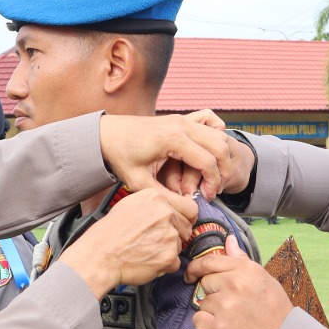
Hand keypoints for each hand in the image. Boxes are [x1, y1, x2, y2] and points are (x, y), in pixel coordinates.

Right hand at [60, 187, 194, 296]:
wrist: (100, 255)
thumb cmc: (109, 233)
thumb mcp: (130, 205)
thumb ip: (154, 205)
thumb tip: (171, 209)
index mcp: (156, 197)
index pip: (190, 207)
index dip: (184, 218)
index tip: (179, 224)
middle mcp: (165, 213)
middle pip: (187, 227)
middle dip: (176, 236)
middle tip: (156, 241)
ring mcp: (169, 235)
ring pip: (180, 245)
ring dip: (168, 251)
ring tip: (147, 250)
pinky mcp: (169, 256)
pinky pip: (175, 263)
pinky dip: (164, 265)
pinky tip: (148, 260)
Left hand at [98, 114, 230, 198]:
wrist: (106, 134)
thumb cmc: (120, 156)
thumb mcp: (139, 182)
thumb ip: (165, 196)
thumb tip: (188, 209)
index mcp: (172, 139)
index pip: (207, 161)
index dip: (213, 182)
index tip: (207, 197)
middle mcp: (181, 125)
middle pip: (220, 147)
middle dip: (222, 172)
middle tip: (214, 190)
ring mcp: (182, 119)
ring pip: (219, 136)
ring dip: (221, 158)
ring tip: (213, 177)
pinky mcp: (181, 119)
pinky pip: (210, 121)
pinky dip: (217, 134)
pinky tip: (211, 152)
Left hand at [186, 235, 293, 328]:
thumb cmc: (275, 309)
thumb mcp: (263, 278)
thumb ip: (241, 259)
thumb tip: (228, 240)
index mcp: (245, 270)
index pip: (209, 261)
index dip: (196, 267)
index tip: (192, 274)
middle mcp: (233, 285)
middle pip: (205, 283)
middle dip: (214, 293)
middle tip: (232, 305)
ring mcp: (223, 307)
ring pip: (202, 303)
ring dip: (212, 311)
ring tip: (233, 319)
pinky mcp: (216, 328)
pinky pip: (198, 320)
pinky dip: (206, 326)